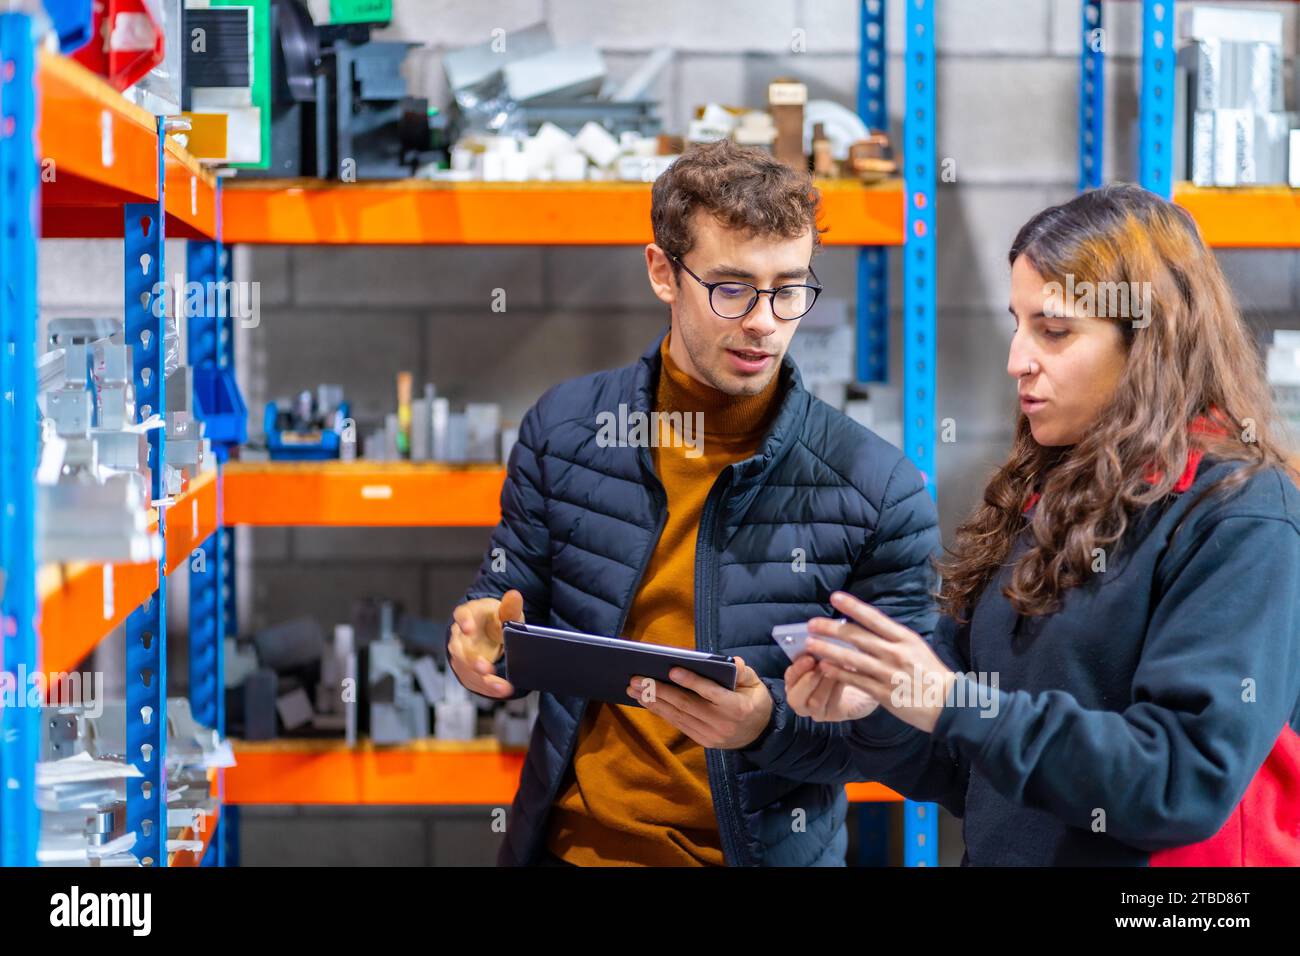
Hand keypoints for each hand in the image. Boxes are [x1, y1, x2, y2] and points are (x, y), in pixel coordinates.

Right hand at [448, 589, 523, 698]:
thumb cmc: (495, 620)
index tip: (468, 628)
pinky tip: (502, 691)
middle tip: (485, 667)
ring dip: (482, 679)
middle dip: (471, 660)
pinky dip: (488, 688)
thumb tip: (515, 594)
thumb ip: (509, 606)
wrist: (487, 634)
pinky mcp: (466, 670)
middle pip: (459, 648)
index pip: (461, 615)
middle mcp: (460, 636)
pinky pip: (474, 681)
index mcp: (468, 615)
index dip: (463, 621)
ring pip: (465, 669)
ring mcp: (461, 655)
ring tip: (501, 686)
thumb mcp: (505, 612)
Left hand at [627, 656, 772, 748]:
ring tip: (634, 690)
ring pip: (678, 716)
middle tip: (637, 678)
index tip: (672, 670)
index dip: (691, 681)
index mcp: (737, 707)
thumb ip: (744, 672)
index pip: (710, 693)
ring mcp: (711, 735)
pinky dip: (661, 712)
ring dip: (653, 702)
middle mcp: (722, 723)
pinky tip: (647, 702)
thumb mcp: (756, 684)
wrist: (761, 734)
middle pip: (686, 705)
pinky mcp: (703, 741)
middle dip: (659, 690)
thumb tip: (732, 662)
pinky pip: (678, 724)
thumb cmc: (755, 701)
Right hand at [784, 654, 878, 720]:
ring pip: (815, 702)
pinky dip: (838, 689)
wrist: (865, 680)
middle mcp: (801, 699)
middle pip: (795, 697)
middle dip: (807, 681)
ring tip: (837, 668)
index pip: (790, 677)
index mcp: (795, 681)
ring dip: (825, 683)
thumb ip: (818, 652)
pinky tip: (847, 675)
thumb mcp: (828, 655)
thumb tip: (816, 641)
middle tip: (820, 666)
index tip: (809, 657)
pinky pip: (832, 704)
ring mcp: (817, 711)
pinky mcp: (834, 715)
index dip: (797, 668)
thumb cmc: (841, 662)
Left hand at [803, 590, 956, 733]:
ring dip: (827, 650)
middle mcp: (895, 653)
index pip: (874, 618)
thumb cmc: (931, 673)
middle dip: (831, 629)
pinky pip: (855, 681)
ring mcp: (888, 674)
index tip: (834, 597)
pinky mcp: (883, 694)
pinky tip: (823, 667)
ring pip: (851, 659)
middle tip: (811, 624)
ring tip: (810, 645)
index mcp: (904, 638)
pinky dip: (838, 673)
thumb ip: (892, 637)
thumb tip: (865, 626)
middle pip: (857, 637)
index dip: (853, 606)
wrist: (949, 704)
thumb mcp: (915, 647)